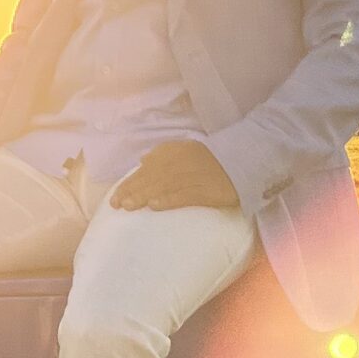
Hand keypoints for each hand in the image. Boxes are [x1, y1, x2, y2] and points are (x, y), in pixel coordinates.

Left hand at [109, 139, 239, 209]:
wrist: (242, 162)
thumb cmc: (210, 160)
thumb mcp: (186, 150)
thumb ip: (164, 155)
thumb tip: (143, 161)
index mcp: (175, 152)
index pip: (147, 168)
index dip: (130, 182)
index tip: (116, 196)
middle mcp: (182, 162)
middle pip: (152, 178)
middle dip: (132, 191)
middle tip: (117, 205)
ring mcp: (194, 176)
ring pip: (164, 187)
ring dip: (144, 196)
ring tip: (129, 207)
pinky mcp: (206, 191)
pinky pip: (184, 195)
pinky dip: (168, 200)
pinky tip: (155, 206)